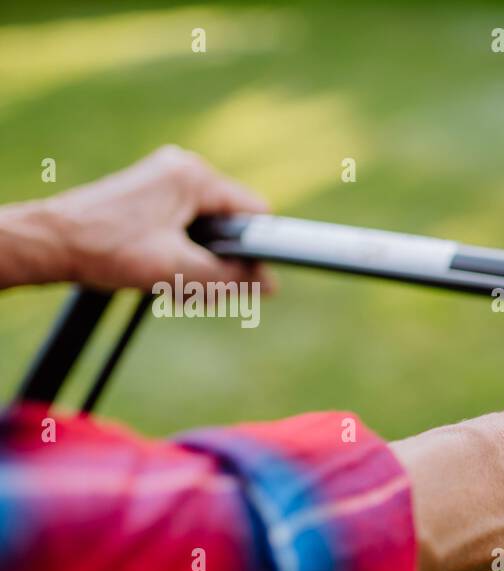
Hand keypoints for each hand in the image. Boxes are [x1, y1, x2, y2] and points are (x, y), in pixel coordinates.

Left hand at [0, 145, 272, 290]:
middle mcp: (183, 169)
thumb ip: (231, 278)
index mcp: (194, 175)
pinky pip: (187, 227)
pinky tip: (162, 273)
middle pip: (230, 223)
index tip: (241, 279)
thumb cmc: (107, 249)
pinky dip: (183, 254)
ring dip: (200, 262)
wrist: (50, 243)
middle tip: (194, 286)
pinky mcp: (152, 195)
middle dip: (221, 261)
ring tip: (171, 282)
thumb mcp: (178, 270)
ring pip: (208, 230)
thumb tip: (271, 285)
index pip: (253, 213)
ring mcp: (165, 180)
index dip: (254, 250)